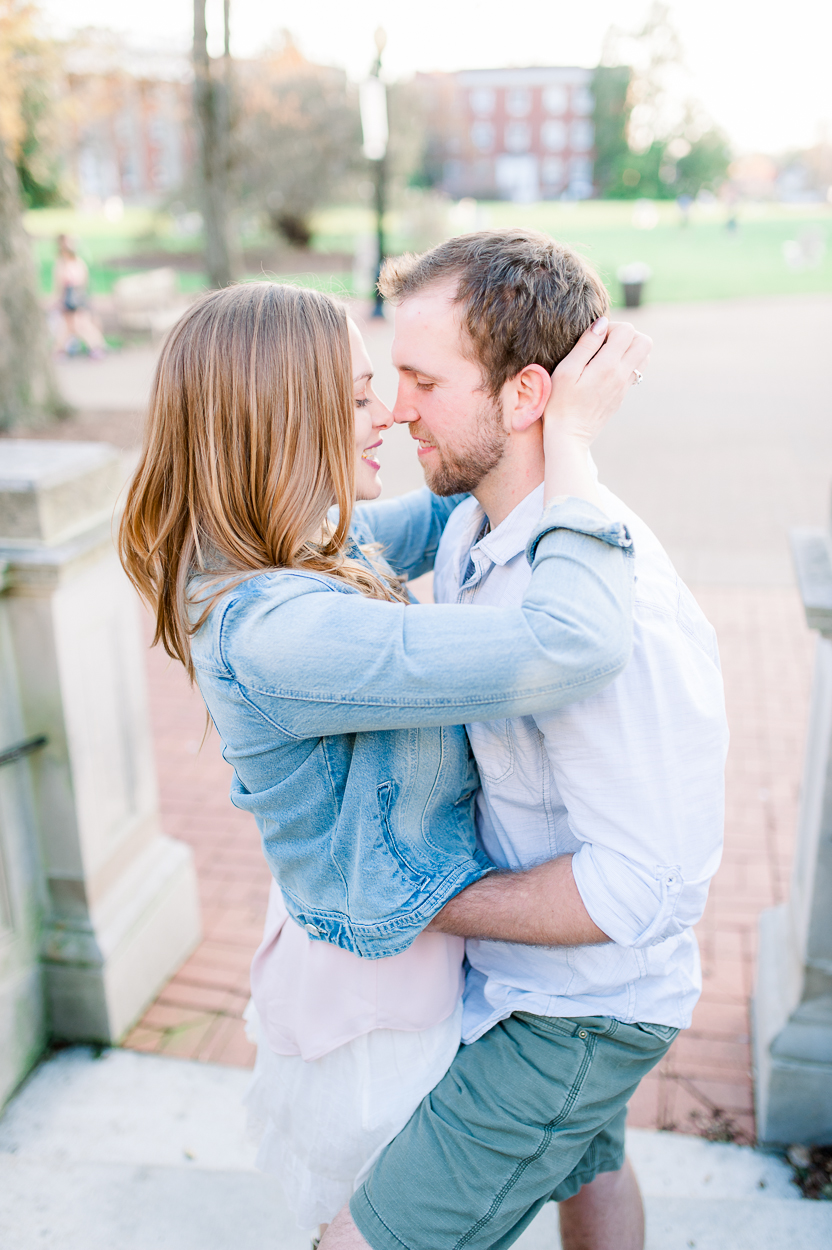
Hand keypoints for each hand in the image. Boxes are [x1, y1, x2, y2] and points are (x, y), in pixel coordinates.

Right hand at [543, 318, 651, 448]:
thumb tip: (602, 323)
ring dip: (629, 350)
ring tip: (606, 355)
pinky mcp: (621, 397)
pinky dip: (625, 364)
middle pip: (644, 342)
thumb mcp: (566, 371)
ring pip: (644, 357)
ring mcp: (623, 387)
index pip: (627, 331)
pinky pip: (634, 372)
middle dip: (626, 335)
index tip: (594, 338)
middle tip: (604, 343)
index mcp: (607, 366)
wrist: (568, 437)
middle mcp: (621, 376)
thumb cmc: (560, 403)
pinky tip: (604, 371)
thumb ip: (585, 345)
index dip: (611, 327)